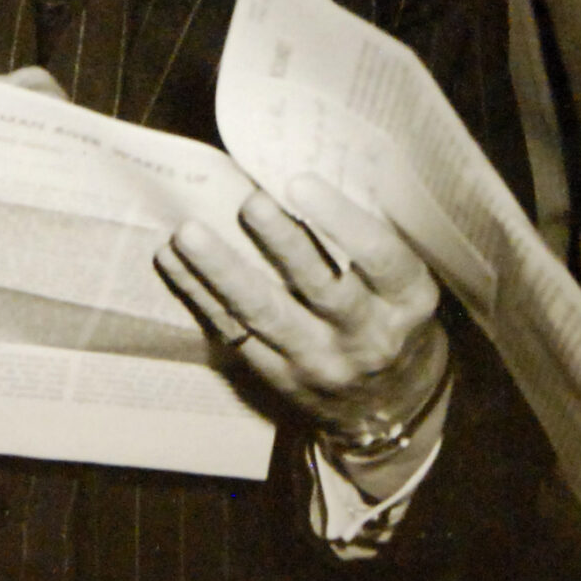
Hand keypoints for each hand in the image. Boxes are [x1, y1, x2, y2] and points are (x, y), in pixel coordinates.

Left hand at [155, 175, 448, 451]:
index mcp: (407, 299)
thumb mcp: (405, 284)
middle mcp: (365, 334)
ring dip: (222, 271)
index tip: (300, 181)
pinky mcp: (279, 376)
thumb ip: (369, 241)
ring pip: (266, 314)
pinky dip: (200, 294)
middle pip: (319, 287)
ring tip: (188, 234)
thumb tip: (300, 172)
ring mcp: (319, 360)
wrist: (394, 407)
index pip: (380, 258)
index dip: (341, 220)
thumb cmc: (395, 317)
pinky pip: (234, 333)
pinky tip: (172, 260)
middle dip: (280, 242)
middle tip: (248, 203)